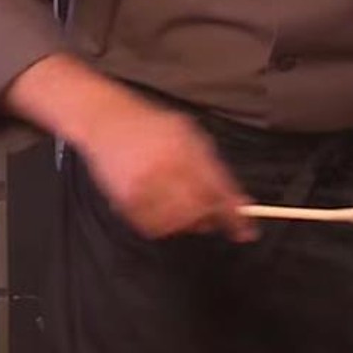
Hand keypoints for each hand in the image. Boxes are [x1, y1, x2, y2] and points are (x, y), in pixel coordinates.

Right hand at [4, 53, 257, 241]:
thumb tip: (234, 199)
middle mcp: (166, 167)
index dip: (234, 214)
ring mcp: (143, 185)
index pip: (218, 189)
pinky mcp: (124, 198)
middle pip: (198, 210)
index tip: (246, 232)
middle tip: (211, 218)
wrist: (106, 119)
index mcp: (186, 149)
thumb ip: (213, 166)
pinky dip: (163, 226)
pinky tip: (164, 212)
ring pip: (176, 223)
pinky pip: (151, 226)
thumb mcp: (190, 134)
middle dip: (209, 218)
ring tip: (185, 211)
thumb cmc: (153, 125)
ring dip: (186, 223)